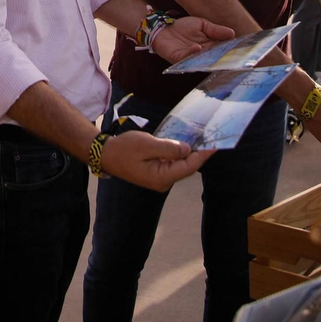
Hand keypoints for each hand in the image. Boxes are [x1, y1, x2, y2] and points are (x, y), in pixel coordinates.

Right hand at [99, 130, 213, 190]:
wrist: (105, 154)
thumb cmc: (124, 148)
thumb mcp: (147, 144)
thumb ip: (169, 148)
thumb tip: (188, 149)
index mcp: (162, 177)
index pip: (189, 166)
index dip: (203, 155)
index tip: (216, 145)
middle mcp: (163, 182)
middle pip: (187, 168)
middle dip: (199, 154)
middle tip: (211, 139)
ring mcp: (159, 180)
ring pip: (180, 166)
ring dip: (190, 154)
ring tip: (202, 140)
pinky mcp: (156, 174)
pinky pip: (172, 165)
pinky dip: (179, 155)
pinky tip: (184, 145)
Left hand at [150, 16, 234, 63]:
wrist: (163, 27)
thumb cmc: (182, 26)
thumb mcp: (202, 24)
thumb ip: (216, 30)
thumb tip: (232, 33)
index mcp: (209, 46)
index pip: (222, 50)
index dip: (230, 49)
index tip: (240, 48)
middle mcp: (202, 55)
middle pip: (214, 58)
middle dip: (222, 57)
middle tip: (232, 55)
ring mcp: (190, 58)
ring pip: (202, 60)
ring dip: (209, 57)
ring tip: (216, 52)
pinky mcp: (179, 59)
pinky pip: (188, 58)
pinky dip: (193, 53)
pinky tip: (199, 47)